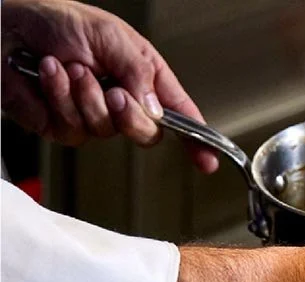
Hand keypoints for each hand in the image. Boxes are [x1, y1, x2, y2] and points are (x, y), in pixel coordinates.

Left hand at [0, 0, 217, 171]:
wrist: (8, 29)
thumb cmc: (58, 21)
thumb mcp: (112, 37)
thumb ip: (140, 73)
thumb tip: (155, 110)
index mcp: (144, 77)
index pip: (179, 114)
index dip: (196, 139)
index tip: (207, 159)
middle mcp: (122, 100)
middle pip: (147, 132)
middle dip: (129, 114)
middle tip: (114, 91)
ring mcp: (94, 116)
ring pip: (106, 130)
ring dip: (84, 95)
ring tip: (71, 67)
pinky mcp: (64, 126)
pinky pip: (73, 129)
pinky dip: (60, 97)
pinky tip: (51, 74)